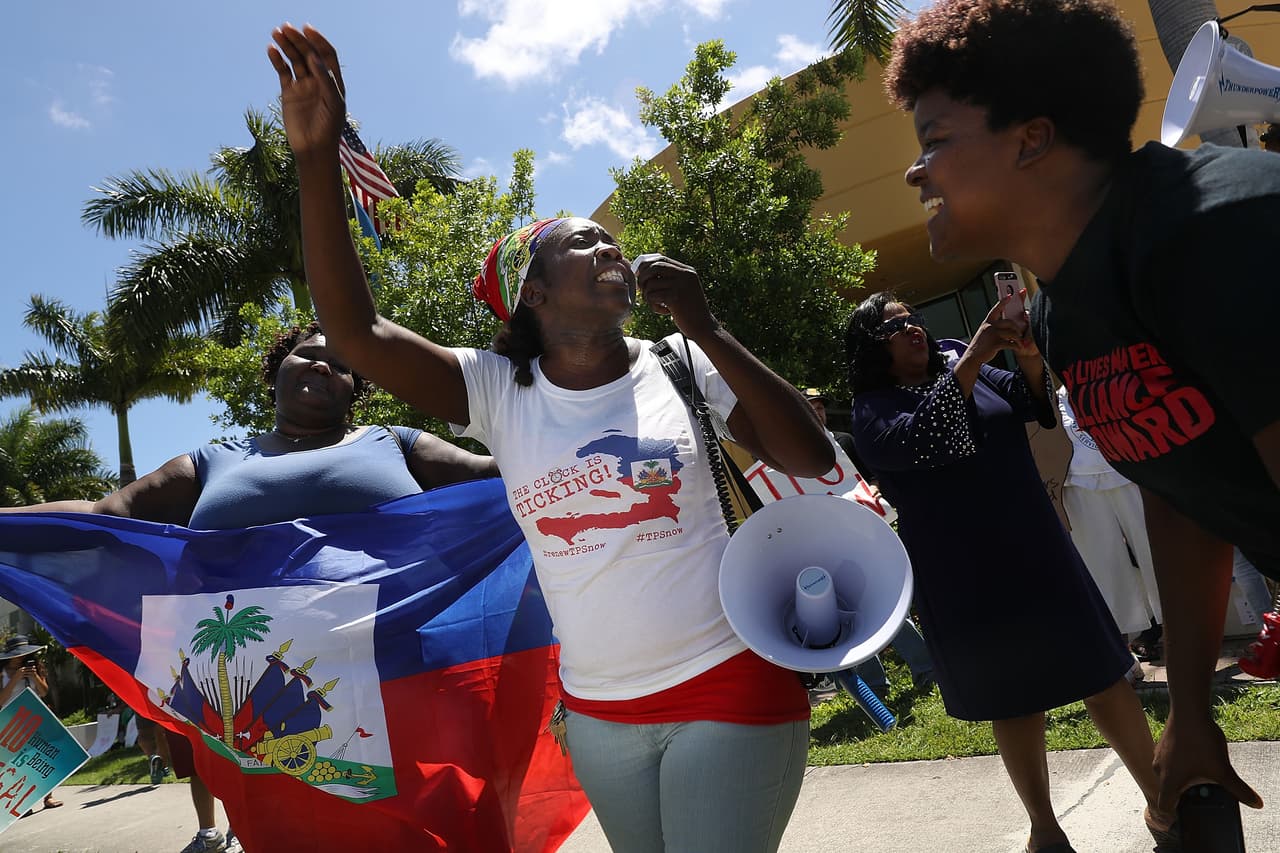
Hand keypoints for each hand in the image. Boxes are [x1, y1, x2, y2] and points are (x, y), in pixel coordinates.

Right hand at [267, 24, 347, 159]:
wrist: (313, 149)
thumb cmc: (329, 129)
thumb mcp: (333, 104)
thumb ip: (326, 80)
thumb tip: (314, 57)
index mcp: (333, 81)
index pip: (326, 54)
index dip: (318, 40)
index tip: (307, 29)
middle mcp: (318, 81)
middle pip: (308, 54)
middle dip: (299, 40)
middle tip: (287, 28)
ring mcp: (303, 86)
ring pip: (294, 60)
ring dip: (286, 46)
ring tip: (277, 33)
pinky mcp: (289, 93)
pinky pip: (283, 72)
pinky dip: (277, 60)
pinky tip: (272, 50)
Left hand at [633, 255, 717, 338]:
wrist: (704, 327)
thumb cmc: (690, 310)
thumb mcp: (684, 289)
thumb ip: (671, 279)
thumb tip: (644, 271)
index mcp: (687, 271)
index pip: (661, 259)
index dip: (647, 265)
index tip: (640, 276)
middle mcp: (685, 275)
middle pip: (654, 267)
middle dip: (643, 278)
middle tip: (642, 290)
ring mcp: (681, 285)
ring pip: (650, 284)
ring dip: (648, 296)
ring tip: (657, 304)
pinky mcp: (675, 298)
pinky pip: (652, 296)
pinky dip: (654, 306)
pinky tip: (665, 312)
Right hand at [968, 296, 1035, 361]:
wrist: (973, 356)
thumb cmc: (981, 345)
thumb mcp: (984, 332)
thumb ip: (994, 327)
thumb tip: (1008, 326)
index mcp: (987, 322)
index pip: (996, 309)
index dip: (1003, 302)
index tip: (1010, 296)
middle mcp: (989, 327)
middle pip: (1009, 322)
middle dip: (1017, 328)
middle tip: (1020, 333)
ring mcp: (992, 335)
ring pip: (1012, 333)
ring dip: (1018, 338)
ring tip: (1020, 342)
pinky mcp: (995, 344)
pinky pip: (1010, 344)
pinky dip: (1016, 346)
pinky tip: (1017, 348)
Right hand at [1153, 712, 1262, 813]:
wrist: (1188, 710)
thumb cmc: (1200, 741)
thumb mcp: (1223, 770)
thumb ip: (1239, 790)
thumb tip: (1256, 803)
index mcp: (1169, 781)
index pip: (1166, 806)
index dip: (1177, 812)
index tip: (1190, 810)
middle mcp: (1159, 769)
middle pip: (1170, 790)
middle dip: (1187, 791)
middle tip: (1205, 786)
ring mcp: (1159, 755)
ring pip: (1170, 773)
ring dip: (1185, 775)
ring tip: (1204, 767)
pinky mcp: (1163, 744)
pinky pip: (1170, 760)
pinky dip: (1182, 762)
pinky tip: (1198, 753)